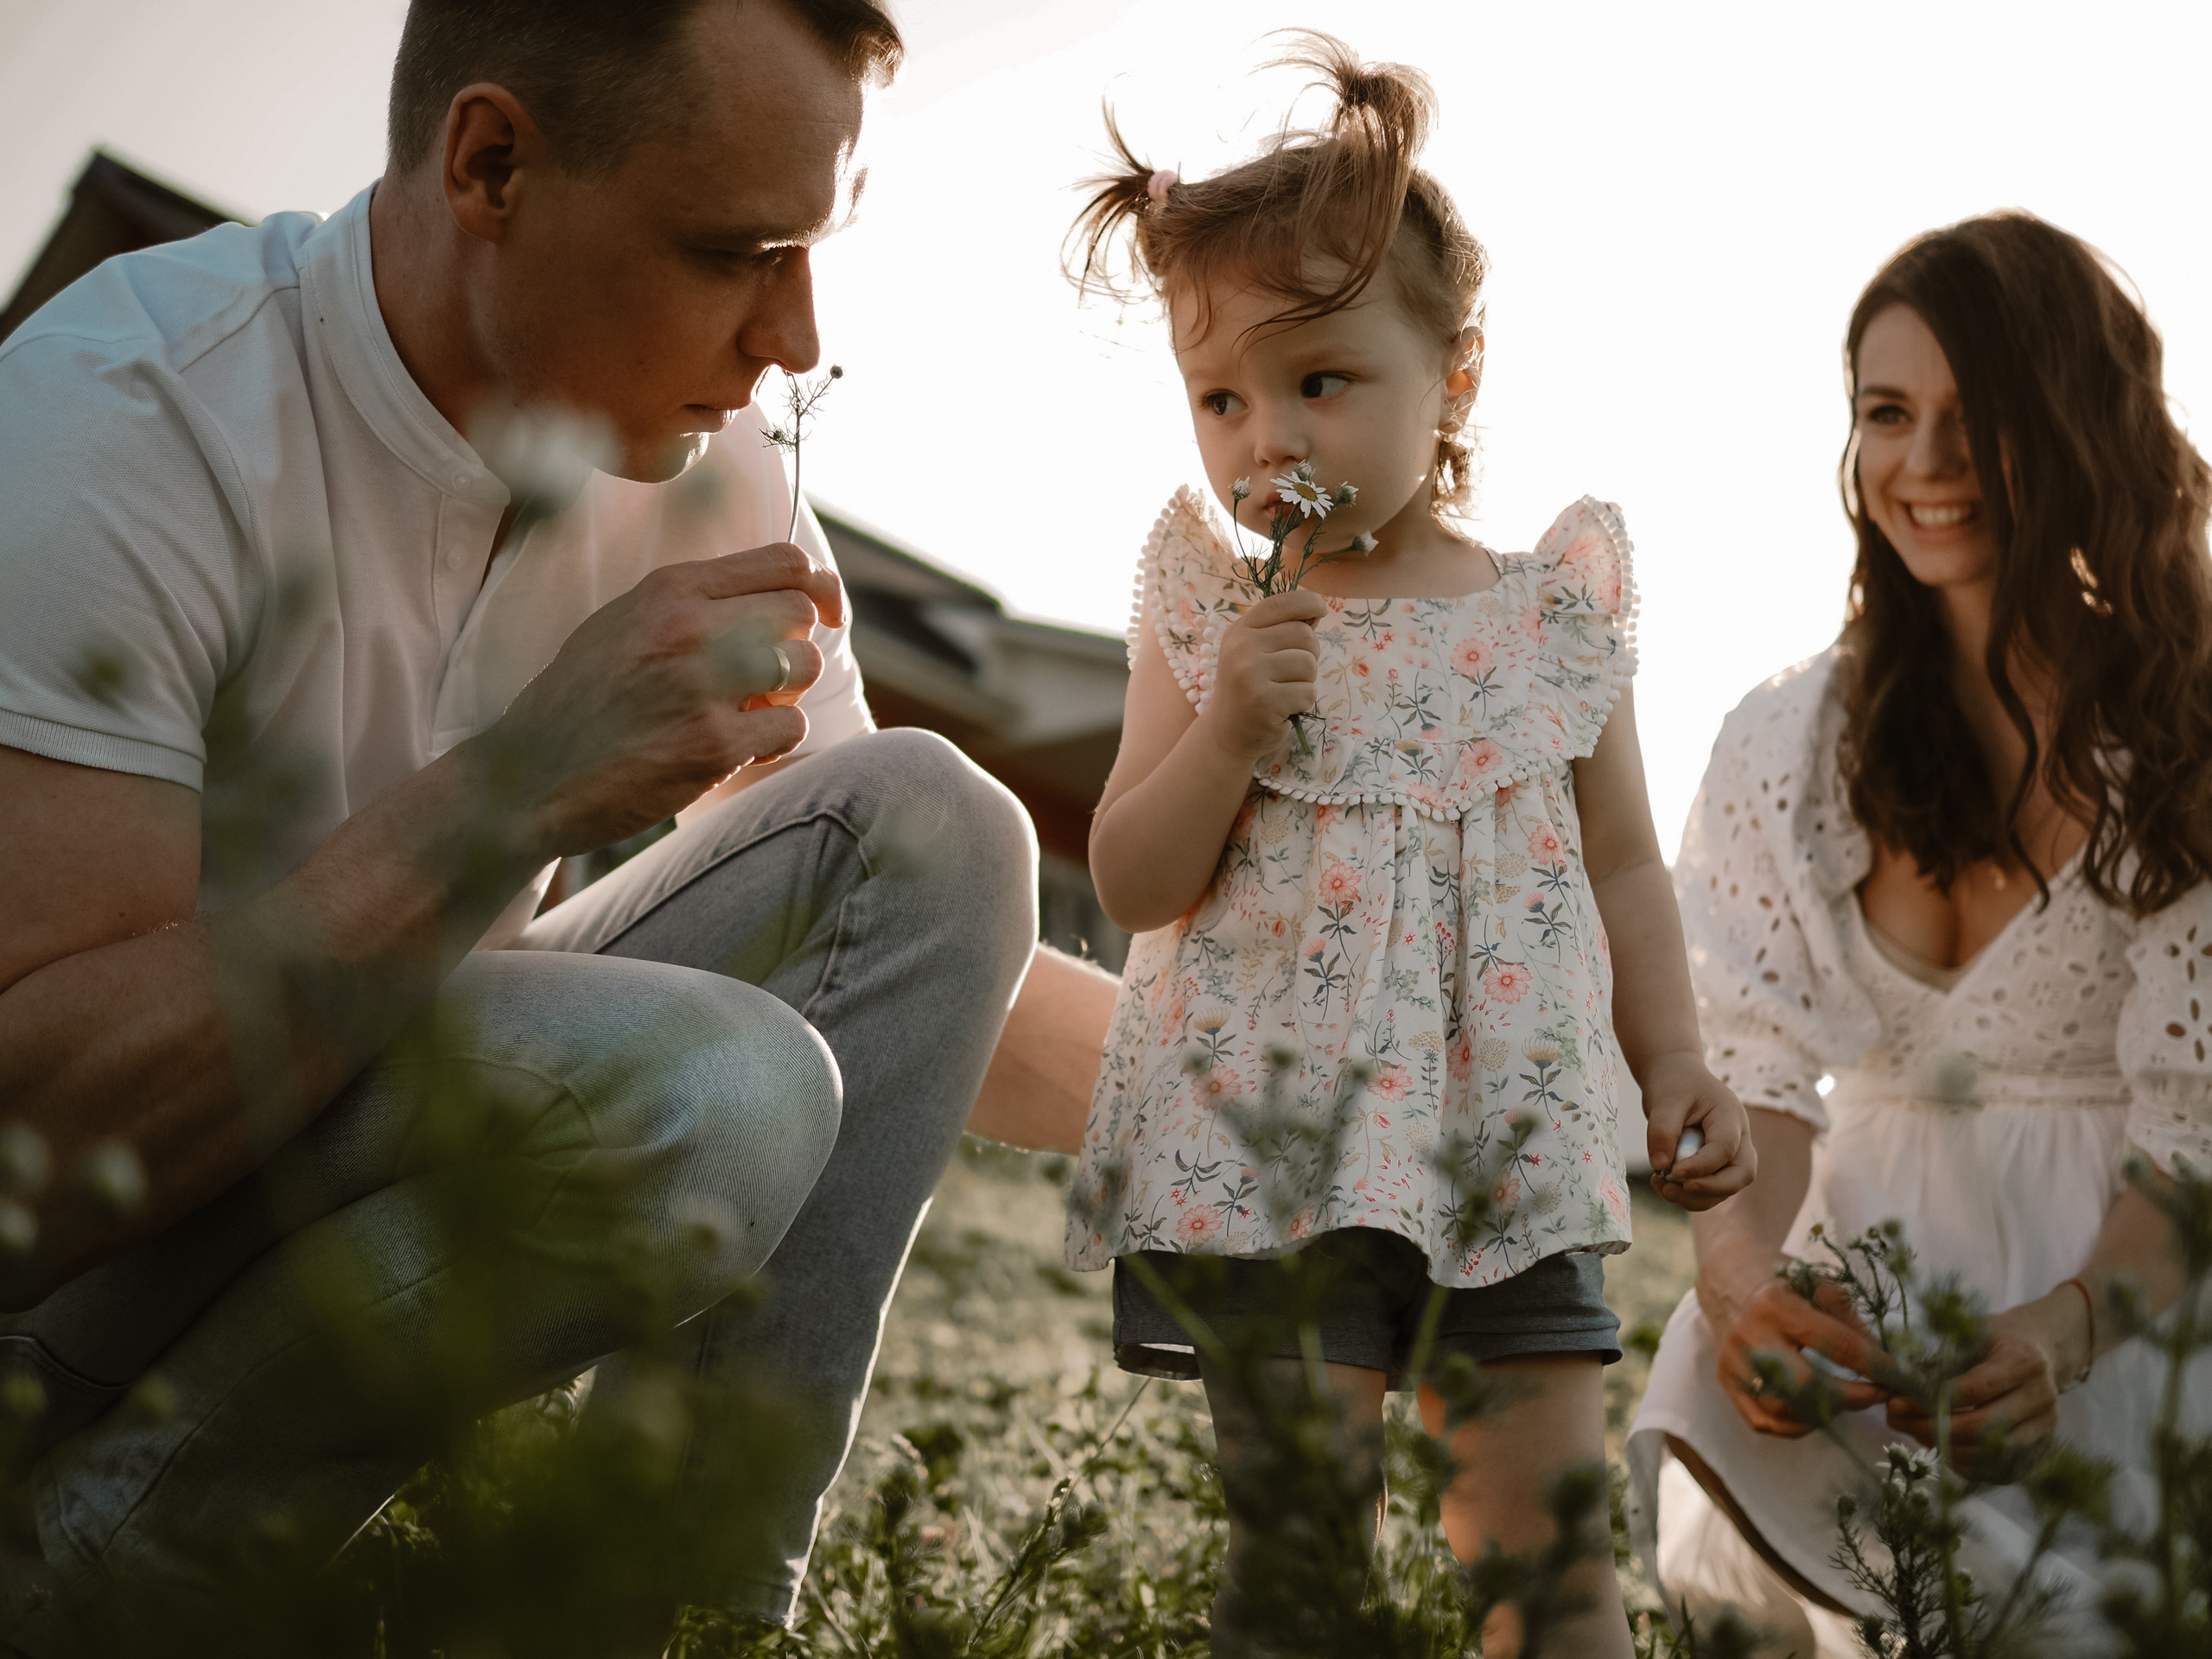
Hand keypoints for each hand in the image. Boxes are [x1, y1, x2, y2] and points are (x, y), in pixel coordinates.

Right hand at [486, 542, 845, 857]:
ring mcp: (702, 686)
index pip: (784, 561)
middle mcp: (688, 627)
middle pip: (800, 612)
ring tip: (743, 712)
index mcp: (670, 589)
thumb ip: (697, 601)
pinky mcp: (712, 745)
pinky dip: (772, 741)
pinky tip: (734, 749)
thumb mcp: (627, 622)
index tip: (824, 615)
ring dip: (787, 695)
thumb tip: (790, 589)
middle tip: (763, 679)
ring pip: (803, 667)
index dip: (819, 587)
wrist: (529, 777)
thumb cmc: (584, 700)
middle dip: (795, 646)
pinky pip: (790, 727)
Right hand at [1198, 590, 1324, 761]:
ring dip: (1306, 681)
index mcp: (1241, 630)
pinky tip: (1284, 708)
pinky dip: (1303, 703)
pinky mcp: (1264, 701)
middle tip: (1291, 673)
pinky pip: (1307, 692)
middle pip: (1304, 635)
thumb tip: (1317, 610)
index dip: (1309, 602)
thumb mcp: (1256, 651)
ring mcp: (1250, 673)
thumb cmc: (1250, 688)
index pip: (1282, 602)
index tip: (1321, 609)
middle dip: (1309, 654)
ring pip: (1309, 665)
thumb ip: (1282, 630)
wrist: (1227, 733)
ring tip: (1285, 691)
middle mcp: (1242, 647)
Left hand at [1641, 1050, 1756, 1210]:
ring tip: (1662, 1187)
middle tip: (1674, 1189)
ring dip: (1696, 1198)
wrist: (1675, 1077)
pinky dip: (1690, 1195)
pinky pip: (1712, 1189)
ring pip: (1728, 1187)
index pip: (1725, 1149)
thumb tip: (1660, 1166)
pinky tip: (1663, 1184)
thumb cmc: (1673, 1084)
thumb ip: (1662, 1130)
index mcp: (1730, 1115)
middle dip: (1711, 1189)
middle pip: (1742, 1174)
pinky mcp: (1719, 1164)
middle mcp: (1739, 1137)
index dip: (1701, 1166)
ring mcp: (1732, 1153)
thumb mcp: (1664, 1100)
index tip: (1672, 1173)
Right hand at [1700, 1242, 1889, 1436]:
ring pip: (1786, 1410)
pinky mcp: (1726, 1383)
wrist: (1732, 1286)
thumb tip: (1882, 1362)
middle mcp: (1749, 1337)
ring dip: (1825, 1413)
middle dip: (1852, 1398)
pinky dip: (1797, 1425)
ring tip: (1845, 1400)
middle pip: (1807, 1386)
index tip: (1899, 1377)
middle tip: (1877, 1394)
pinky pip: (1765, 1422)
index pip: (1835, 1345)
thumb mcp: (1819, 1286)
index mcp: (1775, 1306)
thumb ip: (1850, 1321)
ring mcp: (1733, 1364)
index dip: (1873, 1366)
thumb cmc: (1785, 1286)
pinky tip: (1816, 1411)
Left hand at [1886, 1297, 2076, 1468]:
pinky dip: (1966, 1463)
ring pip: (1992, 1451)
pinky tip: (1940, 1448)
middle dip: (1936, 1428)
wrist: (2040, 1349)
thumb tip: (1896, 1390)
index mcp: (2023, 1362)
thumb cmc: (1995, 1338)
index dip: (1935, 1400)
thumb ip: (1938, 1362)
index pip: (1977, 1388)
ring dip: (1947, 1448)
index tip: (1897, 1403)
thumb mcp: (1968, 1334)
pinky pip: (2000, 1467)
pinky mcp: (2041, 1446)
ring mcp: (2045, 1425)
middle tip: (1898, 1422)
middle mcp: (2041, 1397)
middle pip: (1985, 1425)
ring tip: (1913, 1433)